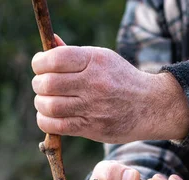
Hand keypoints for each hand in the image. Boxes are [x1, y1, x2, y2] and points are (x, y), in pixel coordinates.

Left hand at [31, 42, 188, 142]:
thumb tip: (49, 42)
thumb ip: (74, 54)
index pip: (54, 59)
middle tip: (42, 87)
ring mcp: (93, 107)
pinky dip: (45, 121)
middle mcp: (94, 83)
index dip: (39, 63)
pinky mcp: (92, 127)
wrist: (150, 106)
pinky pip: (57, 126)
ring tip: (45, 102)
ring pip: (49, 106)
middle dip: (38, 85)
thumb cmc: (122, 80)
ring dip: (41, 104)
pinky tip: (49, 117)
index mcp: (95, 61)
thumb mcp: (103, 59)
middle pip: (47, 83)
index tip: (39, 67)